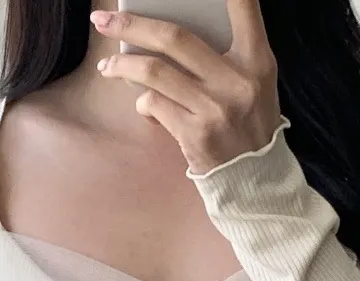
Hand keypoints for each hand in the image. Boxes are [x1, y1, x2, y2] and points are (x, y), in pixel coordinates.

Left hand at [90, 0, 281, 175]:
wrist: (256, 183)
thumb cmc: (248, 127)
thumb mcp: (253, 85)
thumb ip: (225, 56)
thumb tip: (165, 35)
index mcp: (257, 60)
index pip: (243, 6)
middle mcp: (237, 80)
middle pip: (174, 36)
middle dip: (131, 25)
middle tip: (102, 21)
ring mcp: (215, 108)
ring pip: (155, 71)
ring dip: (123, 66)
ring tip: (107, 66)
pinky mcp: (196, 134)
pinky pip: (155, 105)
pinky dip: (144, 103)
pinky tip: (143, 105)